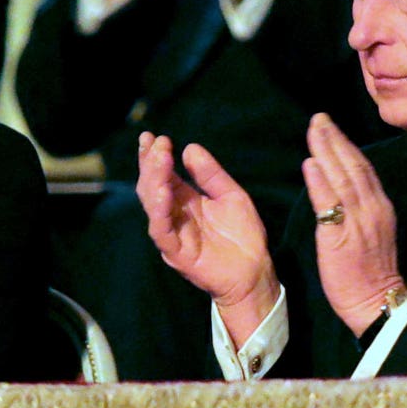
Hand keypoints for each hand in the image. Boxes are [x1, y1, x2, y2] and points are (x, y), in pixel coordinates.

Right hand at [135, 131, 277, 344]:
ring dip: (153, 181)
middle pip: (153, 186)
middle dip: (152, 163)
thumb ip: (211, 174)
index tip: (152, 136)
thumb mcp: (231, 195)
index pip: (163, 175)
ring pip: (153, 206)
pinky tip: (163, 191)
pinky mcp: (176, 253)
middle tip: (158, 143)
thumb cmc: (243, 235)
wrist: (255, 271)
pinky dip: (159, 211)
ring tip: (159, 160)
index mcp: (184, 200)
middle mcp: (174, 216)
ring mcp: (173, 234)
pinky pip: (161, 231)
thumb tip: (190, 148)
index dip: (155, 156)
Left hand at [299, 114, 403, 334]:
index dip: (346, 145)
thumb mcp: (371, 231)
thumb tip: (341, 185)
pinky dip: (321, 182)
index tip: (330, 126)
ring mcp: (358, 222)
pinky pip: (331, 205)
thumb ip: (359, 207)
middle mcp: (372, 208)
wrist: (377, 302)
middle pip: (353, 165)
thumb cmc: (370, 271)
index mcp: (379, 207)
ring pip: (343, 178)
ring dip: (327, 151)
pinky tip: (311, 164)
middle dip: (335, 139)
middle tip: (318, 117)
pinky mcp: (342, 237)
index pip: (362, 168)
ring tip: (313, 130)